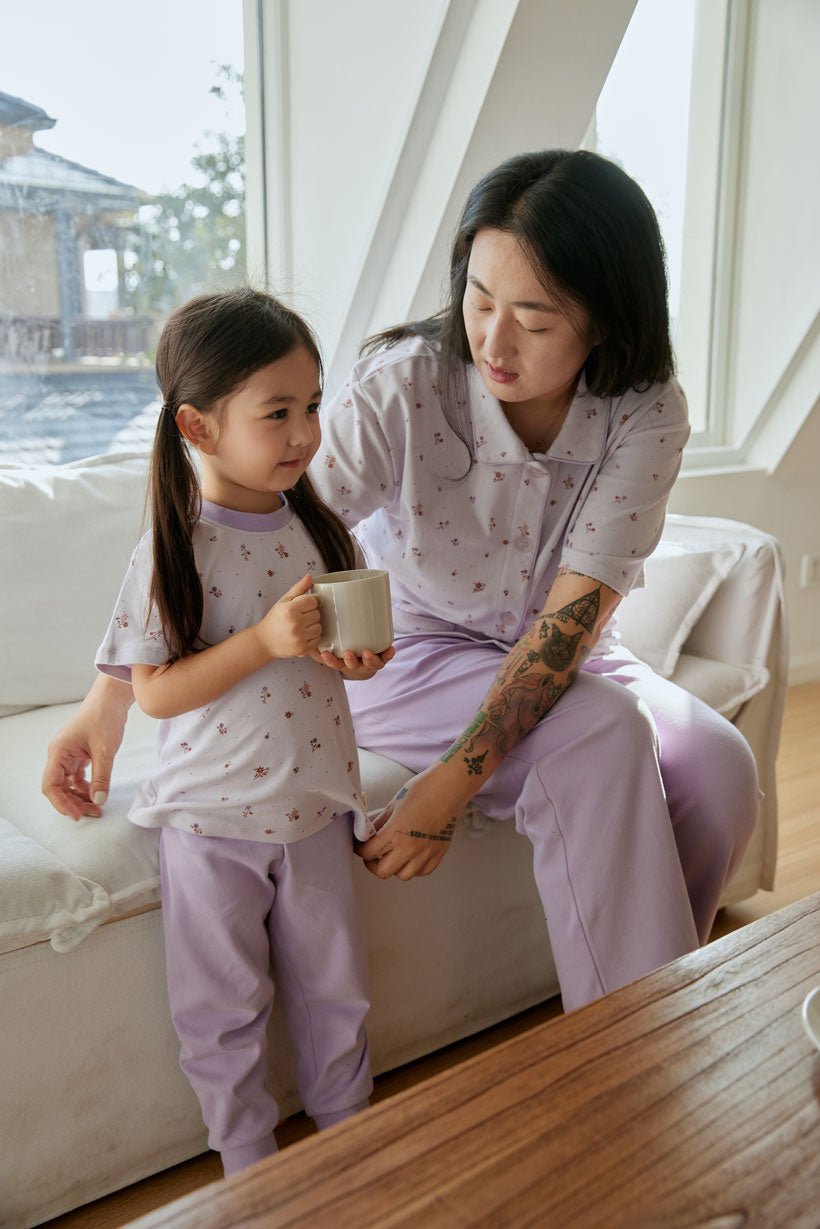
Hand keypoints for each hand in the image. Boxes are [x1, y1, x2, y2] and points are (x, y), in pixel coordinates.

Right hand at [42, 676, 130, 819]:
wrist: (112, 699)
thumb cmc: (104, 718)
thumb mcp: (105, 751)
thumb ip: (101, 778)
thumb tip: (98, 801)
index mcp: (58, 752)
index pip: (51, 785)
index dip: (62, 803)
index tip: (77, 815)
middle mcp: (59, 755)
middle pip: (59, 787)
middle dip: (73, 803)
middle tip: (93, 813)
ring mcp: (69, 755)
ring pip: (68, 784)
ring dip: (80, 797)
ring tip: (97, 806)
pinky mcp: (79, 755)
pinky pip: (77, 777)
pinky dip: (86, 787)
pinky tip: (97, 794)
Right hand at [255, 573, 321, 658]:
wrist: (264, 641)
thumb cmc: (275, 619)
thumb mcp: (284, 601)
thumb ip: (298, 588)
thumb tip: (310, 576)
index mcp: (290, 609)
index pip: (313, 601)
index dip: (309, 603)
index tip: (303, 607)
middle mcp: (295, 623)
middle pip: (317, 614)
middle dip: (310, 615)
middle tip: (300, 618)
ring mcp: (299, 637)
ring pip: (319, 627)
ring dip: (313, 627)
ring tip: (302, 627)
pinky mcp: (302, 649)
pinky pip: (318, 640)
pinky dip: (312, 638)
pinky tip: (303, 636)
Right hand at [309, 645, 395, 679]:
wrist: (362, 667)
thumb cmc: (343, 655)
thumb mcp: (331, 652)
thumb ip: (319, 646)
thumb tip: (305, 635)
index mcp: (342, 664)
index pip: (334, 664)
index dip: (330, 660)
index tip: (325, 653)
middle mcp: (356, 666)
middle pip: (352, 666)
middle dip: (350, 661)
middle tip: (348, 653)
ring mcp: (368, 664)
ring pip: (370, 664)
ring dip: (370, 659)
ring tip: (368, 653)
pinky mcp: (380, 660)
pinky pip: (385, 658)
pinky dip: (388, 654)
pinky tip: (391, 649)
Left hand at [355, 768, 460, 880]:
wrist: (449, 786)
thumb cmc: (422, 789)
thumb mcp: (393, 805)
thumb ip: (379, 824)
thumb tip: (367, 835)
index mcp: (395, 833)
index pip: (368, 852)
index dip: (360, 849)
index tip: (360, 845)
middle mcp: (411, 848)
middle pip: (383, 871)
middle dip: (373, 863)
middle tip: (372, 854)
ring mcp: (426, 853)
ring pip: (403, 875)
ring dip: (395, 867)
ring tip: (393, 854)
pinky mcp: (439, 853)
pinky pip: (422, 871)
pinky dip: (414, 867)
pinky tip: (411, 855)